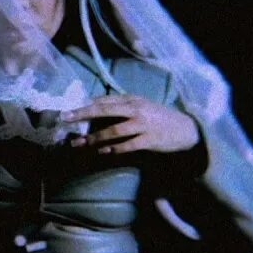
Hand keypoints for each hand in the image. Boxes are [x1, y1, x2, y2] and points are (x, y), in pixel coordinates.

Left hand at [62, 95, 200, 154]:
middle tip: (66, 119)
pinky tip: (103, 152)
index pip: (105, 100)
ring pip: (114, 130)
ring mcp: (143, 125)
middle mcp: (137, 109)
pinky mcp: (149, 140)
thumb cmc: (159, 118)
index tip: (68, 111)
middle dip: (83, 115)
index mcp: (133, 99)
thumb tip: (96, 105)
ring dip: (95, 138)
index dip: (85, 105)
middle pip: (105, 110)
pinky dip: (114, 149)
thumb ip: (121, 105)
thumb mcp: (141, 106)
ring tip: (80, 143)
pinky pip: (128, 145)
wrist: (186, 129)